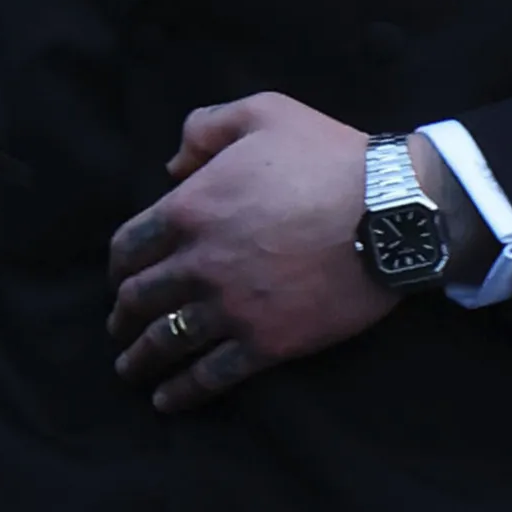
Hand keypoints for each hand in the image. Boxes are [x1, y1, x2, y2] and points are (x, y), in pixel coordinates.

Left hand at [108, 94, 394, 411]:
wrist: (392, 212)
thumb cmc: (330, 156)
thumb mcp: (265, 112)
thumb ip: (207, 127)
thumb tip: (172, 165)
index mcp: (191, 208)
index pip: (129, 247)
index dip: (119, 265)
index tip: (121, 277)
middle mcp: (199, 264)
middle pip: (139, 299)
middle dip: (122, 315)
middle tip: (120, 325)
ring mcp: (231, 308)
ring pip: (165, 342)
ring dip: (139, 358)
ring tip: (130, 369)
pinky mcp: (266, 343)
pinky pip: (210, 376)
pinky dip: (182, 392)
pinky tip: (168, 399)